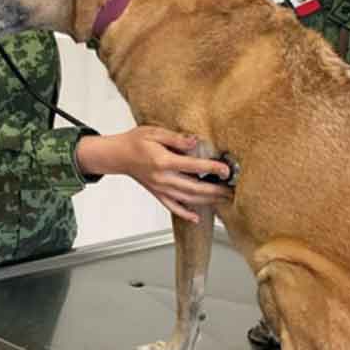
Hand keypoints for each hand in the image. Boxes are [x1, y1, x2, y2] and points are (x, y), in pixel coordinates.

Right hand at [75, 127, 232, 221]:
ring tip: (223, 200)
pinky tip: (196, 218)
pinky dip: (185, 213)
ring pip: (187, 199)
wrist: (117, 155)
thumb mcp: (154, 132)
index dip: (212, 168)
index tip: (227, 170)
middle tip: (232, 191)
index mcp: (163, 162)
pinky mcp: (157, 193)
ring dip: (207, 201)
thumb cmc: (135, 141)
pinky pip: (172, 207)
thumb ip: (176, 138)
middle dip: (215, 190)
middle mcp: (163, 178)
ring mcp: (160, 188)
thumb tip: (195, 141)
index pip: (193, 166)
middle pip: (194, 187)